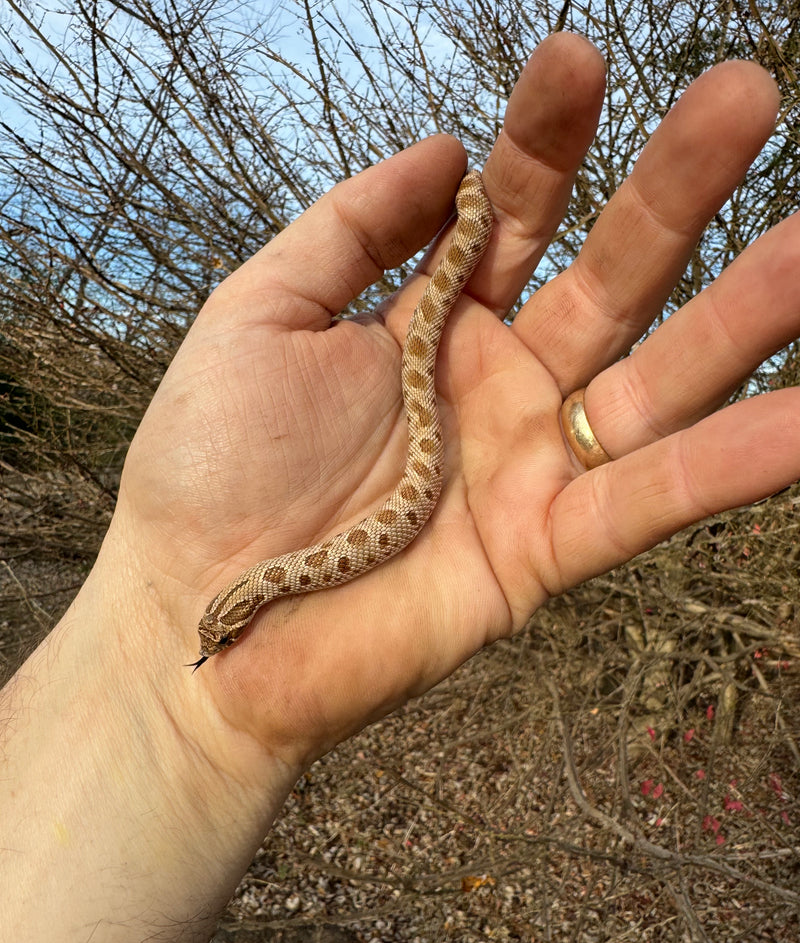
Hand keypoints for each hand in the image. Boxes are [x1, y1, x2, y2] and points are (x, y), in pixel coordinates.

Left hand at [114, 34, 797, 774]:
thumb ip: (351, 228)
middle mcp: (495, 389)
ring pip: (654, 384)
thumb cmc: (209, 467)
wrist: (196, 612)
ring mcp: (527, 469)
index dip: (548, 141)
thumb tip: (444, 147)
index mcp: (429, 328)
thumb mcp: (260, 315)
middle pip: (606, 280)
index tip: (577, 60)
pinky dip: (728, 468)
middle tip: (743, 94)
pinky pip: (647, 504)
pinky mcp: (543, 552)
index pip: (512, 216)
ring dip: (738, 318)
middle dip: (671, 193)